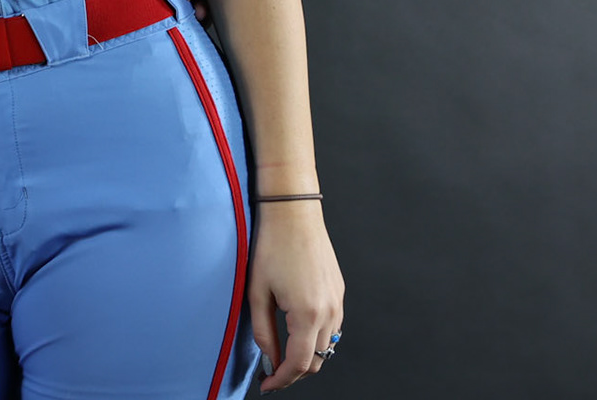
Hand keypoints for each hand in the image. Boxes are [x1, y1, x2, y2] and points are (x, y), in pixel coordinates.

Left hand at [248, 202, 343, 389]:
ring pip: (327, 347)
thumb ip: (262, 330)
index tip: (267, 385)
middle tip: (271, 373)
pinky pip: (332, 327)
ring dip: (308, 356)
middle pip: (317, 361)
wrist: (294, 214)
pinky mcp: (339, 292)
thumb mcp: (257, 291)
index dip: (282, 379)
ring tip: (282, 354)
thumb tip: (269, 357)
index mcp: (306, 314)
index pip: (299, 364)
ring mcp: (337, 302)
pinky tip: (297, 333)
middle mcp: (329, 312)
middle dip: (294, 372)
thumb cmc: (272, 246)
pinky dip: (317, 338)